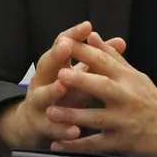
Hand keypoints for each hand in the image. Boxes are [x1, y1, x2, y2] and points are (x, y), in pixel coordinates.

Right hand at [0, 21, 125, 147]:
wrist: (35, 122)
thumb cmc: (63, 93)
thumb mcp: (80, 76)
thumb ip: (97, 60)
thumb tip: (120, 41)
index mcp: (54, 65)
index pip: (62, 45)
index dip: (73, 35)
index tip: (87, 26)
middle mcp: (42, 80)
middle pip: (47, 64)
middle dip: (56, 55)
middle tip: (66, 47)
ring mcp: (38, 102)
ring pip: (42, 95)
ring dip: (51, 90)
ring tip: (61, 87)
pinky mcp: (39, 124)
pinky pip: (50, 126)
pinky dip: (61, 128)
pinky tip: (74, 130)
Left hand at [47, 37, 156, 156]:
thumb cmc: (151, 100)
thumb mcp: (136, 75)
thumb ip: (111, 57)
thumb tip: (91, 35)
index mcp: (127, 78)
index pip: (104, 61)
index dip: (84, 52)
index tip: (63, 43)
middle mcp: (126, 98)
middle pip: (102, 87)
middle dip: (80, 81)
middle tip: (59, 75)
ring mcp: (124, 121)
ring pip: (96, 118)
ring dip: (72, 115)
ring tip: (51, 112)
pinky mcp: (121, 142)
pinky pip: (96, 144)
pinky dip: (76, 145)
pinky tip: (59, 143)